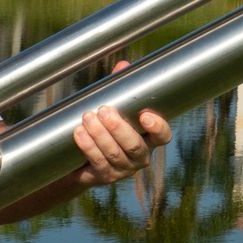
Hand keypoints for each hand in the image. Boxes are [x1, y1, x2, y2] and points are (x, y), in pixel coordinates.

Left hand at [71, 69, 171, 187]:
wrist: (82, 158)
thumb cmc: (104, 126)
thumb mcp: (114, 107)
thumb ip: (120, 88)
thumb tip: (123, 65)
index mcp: (149, 139)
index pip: (163, 136)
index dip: (157, 127)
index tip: (145, 115)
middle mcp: (140, 157)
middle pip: (135, 146)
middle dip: (118, 128)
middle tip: (104, 110)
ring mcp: (123, 169)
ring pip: (115, 153)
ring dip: (100, 135)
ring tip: (87, 117)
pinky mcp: (105, 176)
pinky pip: (98, 162)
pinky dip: (88, 146)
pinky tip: (79, 133)